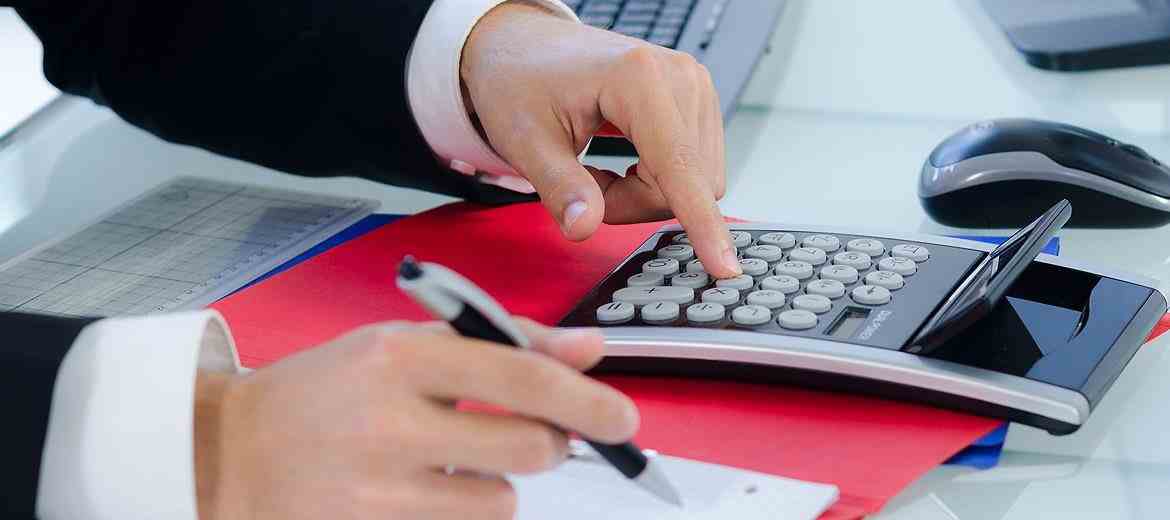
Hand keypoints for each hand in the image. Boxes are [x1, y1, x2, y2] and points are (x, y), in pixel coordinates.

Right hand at [194, 320, 635, 518]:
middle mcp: (388, 420)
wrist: (227, 453)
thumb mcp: (404, 345)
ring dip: (497, 485)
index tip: (623, 418)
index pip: (520, 376)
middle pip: (529, 449)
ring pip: (501, 502)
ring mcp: (376, 490)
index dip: (585, 399)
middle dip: (551, 444)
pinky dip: (462, 514)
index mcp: (399, 354)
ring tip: (450, 463)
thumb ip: (502, 342)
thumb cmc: (328, 390)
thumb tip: (588, 351)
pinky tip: (421, 492)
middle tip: (537, 436)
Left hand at [462, 2, 740, 278]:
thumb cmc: (520, 83)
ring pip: (697, 183)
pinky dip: (657, 180)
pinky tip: (623, 161)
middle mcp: (681, 76)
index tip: (724, 268)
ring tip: (599, 169)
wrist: (525, 47)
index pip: (678, 167)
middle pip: (689, 185)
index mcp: (638, 78)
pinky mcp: (698, 100)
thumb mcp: (525, 141)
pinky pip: (695, 169)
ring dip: (646, 194)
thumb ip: (559, 187)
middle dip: (636, 204)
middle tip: (584, 187)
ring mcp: (695, 86)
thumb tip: (584, 228)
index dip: (700, 223)